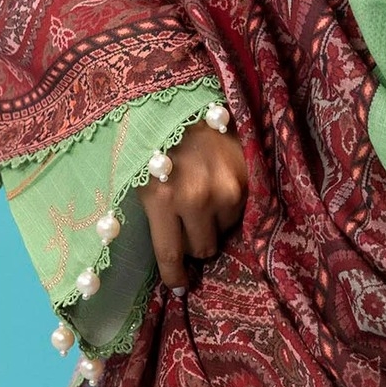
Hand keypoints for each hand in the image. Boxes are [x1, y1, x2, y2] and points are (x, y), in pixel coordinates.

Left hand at [135, 117, 247, 286]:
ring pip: (223, 231)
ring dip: (214, 221)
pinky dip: (229, 205)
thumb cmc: (156, 140)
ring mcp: (224, 189)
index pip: (170, 254)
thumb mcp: (140, 177)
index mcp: (161, 198)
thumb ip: (154, 215)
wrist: (188, 100)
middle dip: (194, 241)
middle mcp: (195, 197)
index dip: (176, 275)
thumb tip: (170, 258)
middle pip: (201, 248)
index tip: (180, 285)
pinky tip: (220, 183)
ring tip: (204, 193)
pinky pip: (240, 212)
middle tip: (189, 222)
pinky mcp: (246, 180)